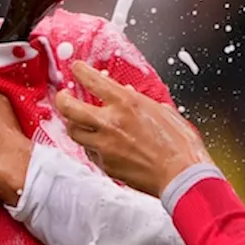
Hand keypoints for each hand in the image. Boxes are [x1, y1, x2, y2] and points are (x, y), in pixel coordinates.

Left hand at [54, 61, 212, 197]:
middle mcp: (111, 123)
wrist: (182, 175)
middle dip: (62, 99)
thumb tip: (128, 93)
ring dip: (74, 124)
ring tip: (78, 121)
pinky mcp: (106, 165)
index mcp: (127, 104)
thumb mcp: (163, 112)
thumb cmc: (179, 144)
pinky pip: (90, 152)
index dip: (80, 71)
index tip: (77, 68)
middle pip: (69, 108)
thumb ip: (140, 101)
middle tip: (63, 96)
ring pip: (74, 132)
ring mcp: (105, 146)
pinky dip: (92, 145)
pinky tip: (100, 143)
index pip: (93, 80)